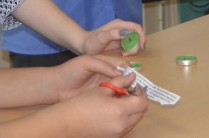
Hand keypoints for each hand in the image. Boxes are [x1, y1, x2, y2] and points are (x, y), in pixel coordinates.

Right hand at [32, 82, 147, 137]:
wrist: (67, 122)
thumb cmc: (82, 103)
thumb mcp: (102, 89)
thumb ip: (120, 82)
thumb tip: (132, 76)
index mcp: (120, 110)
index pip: (142, 102)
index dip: (141, 93)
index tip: (135, 87)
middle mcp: (122, 124)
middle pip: (141, 113)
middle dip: (138, 101)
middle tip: (129, 93)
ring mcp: (118, 133)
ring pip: (134, 121)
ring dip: (132, 110)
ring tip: (120, 102)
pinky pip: (125, 127)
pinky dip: (125, 119)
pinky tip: (114, 112)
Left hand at [50, 55, 127, 100]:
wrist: (57, 87)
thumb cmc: (70, 71)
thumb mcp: (87, 62)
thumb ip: (103, 64)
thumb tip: (120, 72)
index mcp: (103, 61)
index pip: (120, 63)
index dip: (127, 67)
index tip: (133, 74)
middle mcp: (106, 72)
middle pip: (123, 74)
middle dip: (129, 79)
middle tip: (134, 85)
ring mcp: (104, 84)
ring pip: (120, 85)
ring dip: (125, 88)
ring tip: (129, 93)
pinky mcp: (101, 95)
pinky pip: (113, 95)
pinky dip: (119, 96)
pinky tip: (121, 99)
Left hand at [81, 20, 145, 55]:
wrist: (83, 45)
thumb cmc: (91, 41)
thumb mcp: (101, 38)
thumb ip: (113, 34)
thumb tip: (127, 32)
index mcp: (119, 24)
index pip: (136, 28)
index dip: (141, 37)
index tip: (140, 48)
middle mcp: (122, 28)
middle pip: (137, 34)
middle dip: (137, 45)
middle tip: (128, 54)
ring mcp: (121, 34)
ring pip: (134, 40)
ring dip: (133, 48)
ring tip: (124, 54)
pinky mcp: (120, 40)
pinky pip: (130, 44)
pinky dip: (130, 50)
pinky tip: (123, 54)